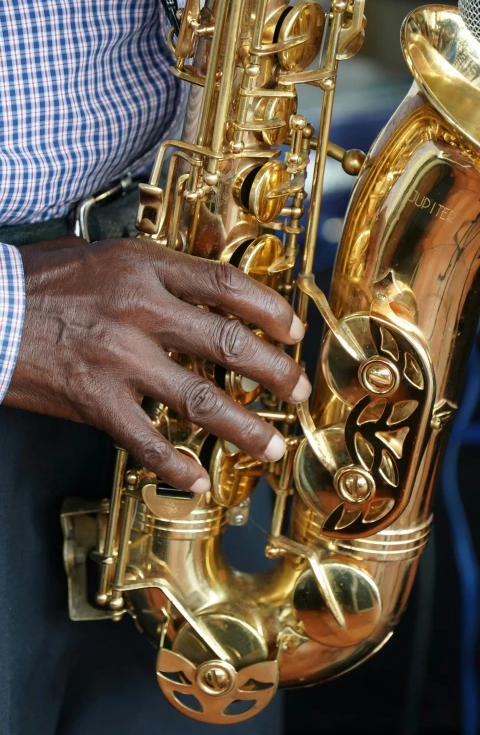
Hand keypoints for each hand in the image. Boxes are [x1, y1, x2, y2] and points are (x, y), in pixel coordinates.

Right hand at [5, 239, 310, 492]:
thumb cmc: (42, 280)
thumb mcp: (106, 253)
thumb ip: (157, 270)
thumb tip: (204, 285)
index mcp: (145, 267)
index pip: (226, 285)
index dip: (270, 309)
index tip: (294, 332)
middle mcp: (140, 311)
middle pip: (227, 343)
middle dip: (274, 372)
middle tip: (299, 391)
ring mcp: (119, 358)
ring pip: (199, 398)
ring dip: (244, 426)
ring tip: (271, 444)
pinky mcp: (94, 400)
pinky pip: (145, 440)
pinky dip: (174, 465)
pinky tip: (196, 481)